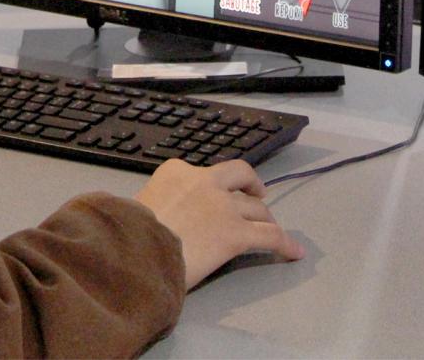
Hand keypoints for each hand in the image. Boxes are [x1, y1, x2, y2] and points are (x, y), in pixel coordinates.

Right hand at [135, 159, 302, 288]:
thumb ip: (157, 202)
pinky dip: (284, 243)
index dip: (211, 185)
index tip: (213, 194)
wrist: (134, 251)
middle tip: (257, 194)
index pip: (202, 172)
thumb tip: (157, 219)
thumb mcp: (138, 204)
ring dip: (266, 218)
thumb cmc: (129, 232)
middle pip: (239, 176)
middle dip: (251, 184)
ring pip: (257, 208)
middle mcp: (204, 182)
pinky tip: (293, 252)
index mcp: (176, 171)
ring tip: (272, 229)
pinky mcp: (236, 233)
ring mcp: (223, 206)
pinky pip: (269, 236)